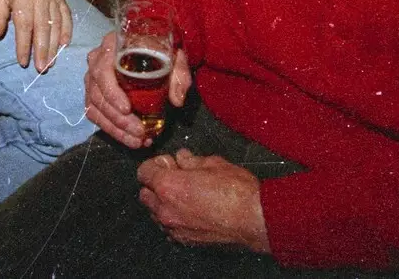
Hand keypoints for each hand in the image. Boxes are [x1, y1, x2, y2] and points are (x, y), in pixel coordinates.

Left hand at [0, 0, 71, 71]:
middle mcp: (40, 0)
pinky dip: (67, 30)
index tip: (22, 61)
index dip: (24, 46)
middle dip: (42, 51)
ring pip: (56, 25)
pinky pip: (66, 16)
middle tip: (41, 69)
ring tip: (51, 63)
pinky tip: (64, 44)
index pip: (24, 27)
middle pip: (43, 29)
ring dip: (54, 46)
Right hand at [85, 33, 190, 148]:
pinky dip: (111, 129)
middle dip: (118, 119)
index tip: (127, 109)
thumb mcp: (174, 56)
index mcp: (112, 46)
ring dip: (115, 128)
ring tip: (137, 141)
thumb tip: (177, 100)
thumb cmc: (161, 48)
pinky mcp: (95, 92)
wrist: (153, 45)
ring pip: (95, 107)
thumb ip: (179, 75)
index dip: (111, 92)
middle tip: (139, 132)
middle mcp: (97, 60)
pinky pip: (95, 113)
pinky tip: (129, 138)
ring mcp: (93, 77)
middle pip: (98, 94)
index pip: (102, 71)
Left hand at [137, 150, 269, 252]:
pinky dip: (174, 218)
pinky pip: (169, 227)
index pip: (143, 172)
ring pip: (155, 212)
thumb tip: (182, 157)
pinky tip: (191, 211)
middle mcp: (166, 209)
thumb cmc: (238, 192)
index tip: (168, 163)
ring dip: (163, 202)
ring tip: (186, 195)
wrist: (255, 220)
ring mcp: (174, 228)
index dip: (156, 164)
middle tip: (176, 178)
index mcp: (168, 186)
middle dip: (156, 184)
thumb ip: (191, 160)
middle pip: (145, 194)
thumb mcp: (213, 164)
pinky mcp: (185, 240)